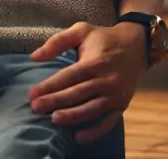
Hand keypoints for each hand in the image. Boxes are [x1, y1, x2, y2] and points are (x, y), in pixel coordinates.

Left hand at [28, 21, 145, 142]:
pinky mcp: (122, 105)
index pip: (68, 76)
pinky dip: (94, 132)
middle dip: (55, 102)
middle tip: (35, 108)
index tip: (32, 94)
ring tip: (53, 119)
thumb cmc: (103, 37)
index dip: (49, 86)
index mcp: (95, 62)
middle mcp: (106, 80)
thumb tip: (34, 57)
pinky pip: (108, 122)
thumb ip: (57, 42)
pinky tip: (78, 137)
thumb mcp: (80, 31)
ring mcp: (115, 95)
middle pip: (77, 94)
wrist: (135, 46)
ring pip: (91, 110)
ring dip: (72, 117)